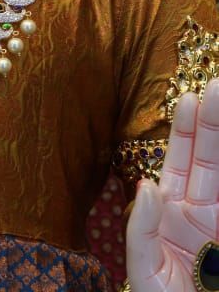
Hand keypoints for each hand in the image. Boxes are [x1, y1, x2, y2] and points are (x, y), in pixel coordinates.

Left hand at [126, 78, 218, 290]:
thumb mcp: (144, 269)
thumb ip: (143, 229)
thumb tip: (148, 185)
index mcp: (172, 211)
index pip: (179, 159)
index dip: (184, 128)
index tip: (188, 96)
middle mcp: (201, 211)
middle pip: (210, 157)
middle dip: (214, 122)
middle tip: (218, 85)